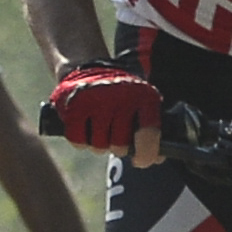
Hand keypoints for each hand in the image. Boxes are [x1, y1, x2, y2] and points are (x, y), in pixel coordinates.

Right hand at [40, 64, 163, 156]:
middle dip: (118, 148)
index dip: (146, 154)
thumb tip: (156, 159)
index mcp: (144, 96)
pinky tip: (85, 128)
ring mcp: (97, 99)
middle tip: (116, 138)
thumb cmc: (121, 98)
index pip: (149, 133)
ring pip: (99, 146)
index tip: (140, 160)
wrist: (89, 70)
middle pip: (121, 145)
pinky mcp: (75, 105)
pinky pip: (78, 141)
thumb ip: (151, 132)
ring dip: (99, 145)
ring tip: (100, 130)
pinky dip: (80, 141)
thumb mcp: (141, 107)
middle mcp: (122, 95)